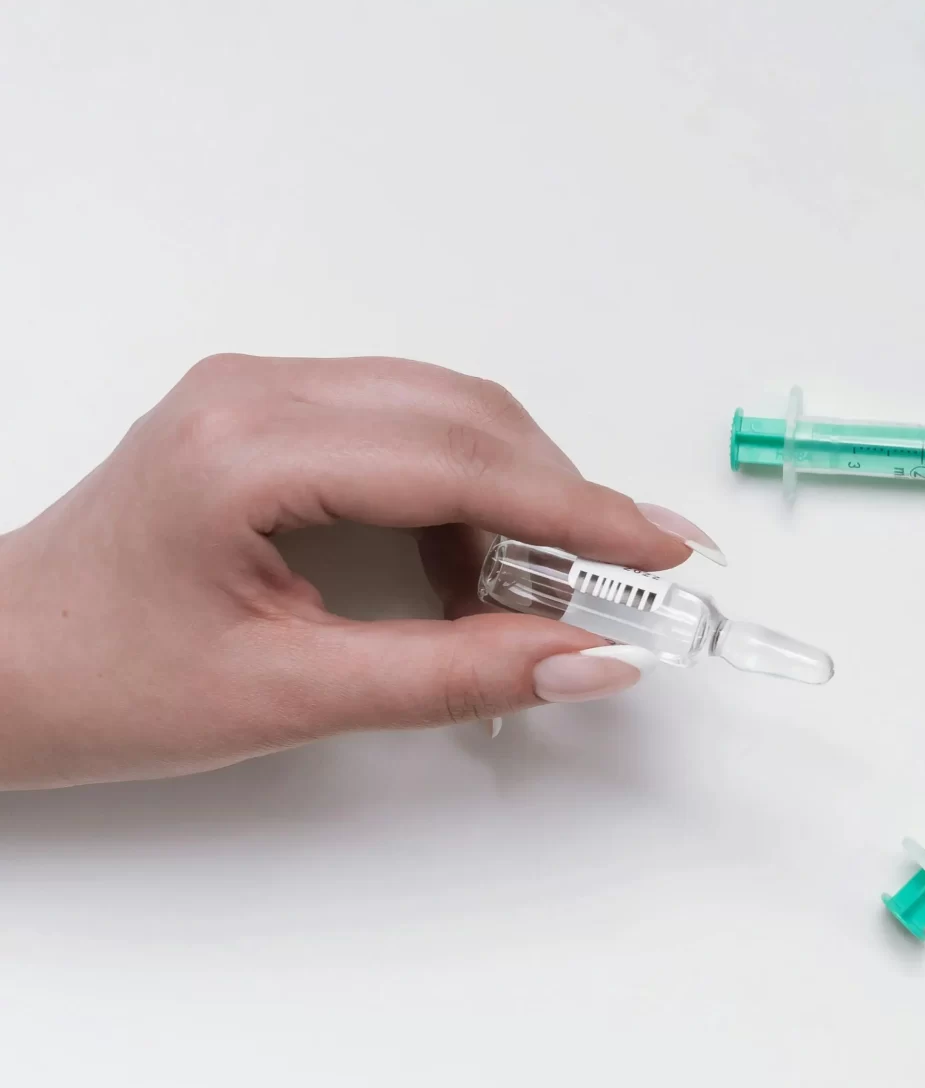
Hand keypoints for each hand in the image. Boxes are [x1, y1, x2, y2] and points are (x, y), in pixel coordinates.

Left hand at [0, 355, 722, 788]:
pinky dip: (463, 483)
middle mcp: (252, 393)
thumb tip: (588, 660)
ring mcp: (253, 390)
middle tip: (636, 574)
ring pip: (444, 407)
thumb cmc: (99, 684)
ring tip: (550, 586)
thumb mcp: (291, 697)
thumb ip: (454, 675)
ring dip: (517, 487)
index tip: (663, 553)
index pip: (459, 463)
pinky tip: (469, 565)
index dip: (578, 512)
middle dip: (564, 495)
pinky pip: (402, 419)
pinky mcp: (260, 408)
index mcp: (246, 454)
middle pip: (466, 416)